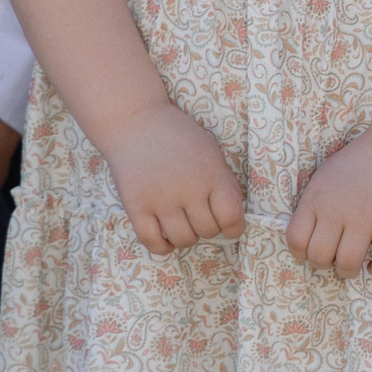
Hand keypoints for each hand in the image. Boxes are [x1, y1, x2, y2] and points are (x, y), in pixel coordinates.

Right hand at [97, 102, 245, 255]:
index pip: (231, 216)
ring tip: (185, 224)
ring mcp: (161, 200)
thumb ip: (224, 182)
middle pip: (207, 230)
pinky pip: (152, 241)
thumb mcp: (213, 153)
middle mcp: (188, 190)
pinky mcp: (136, 207)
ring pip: (183, 239)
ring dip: (188, 237)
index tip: (231, 227)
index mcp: (213, 175)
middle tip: (202, 217)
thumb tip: (233, 214)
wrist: (137, 124)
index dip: (235, 228)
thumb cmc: (180, 137)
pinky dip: (163, 247)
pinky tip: (167, 239)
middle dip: (210, 229)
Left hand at [287, 133, 371, 278]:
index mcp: (317, 198)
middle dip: (325, 264)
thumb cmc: (360, 163)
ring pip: (348, 263)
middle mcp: (338, 209)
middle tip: (335, 258)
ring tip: (354, 264)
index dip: (300, 253)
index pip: (296, 239)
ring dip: (348, 271)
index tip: (311, 252)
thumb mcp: (324, 177)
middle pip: (319, 256)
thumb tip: (307, 238)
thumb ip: (314, 205)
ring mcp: (366, 217)